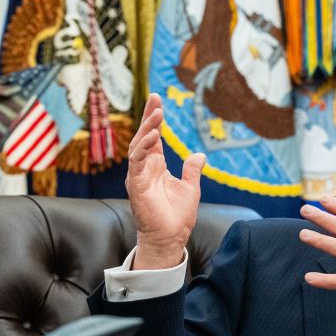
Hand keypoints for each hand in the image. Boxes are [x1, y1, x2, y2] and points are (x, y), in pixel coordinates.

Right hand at [125, 94, 204, 268]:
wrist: (170, 238)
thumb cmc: (177, 216)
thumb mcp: (190, 188)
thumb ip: (192, 170)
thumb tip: (200, 155)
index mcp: (156, 166)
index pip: (153, 137)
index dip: (155, 119)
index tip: (158, 101)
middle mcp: (144, 168)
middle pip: (143, 136)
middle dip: (149, 116)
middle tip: (155, 97)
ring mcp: (138, 175)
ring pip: (138, 145)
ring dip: (147, 128)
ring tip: (157, 114)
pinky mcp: (135, 184)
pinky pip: (136, 161)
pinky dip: (143, 147)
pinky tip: (154, 136)